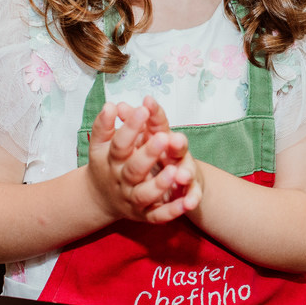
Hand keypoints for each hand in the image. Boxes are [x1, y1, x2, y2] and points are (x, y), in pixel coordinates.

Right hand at [84, 101, 193, 223]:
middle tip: (164, 137)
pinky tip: (188, 203)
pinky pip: (159, 215)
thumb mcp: (101, 145)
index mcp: (111, 162)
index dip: (130, 127)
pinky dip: (173, 211)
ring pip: (146, 194)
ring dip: (160, 184)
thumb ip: (105, 126)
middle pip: (134, 169)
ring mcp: (133, 199)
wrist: (101, 199)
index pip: (119, 144)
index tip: (143, 109)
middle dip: (148, 154)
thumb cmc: (106, 165)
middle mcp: (121, 181)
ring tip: (175, 171)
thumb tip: (111, 106)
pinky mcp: (145, 215)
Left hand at [141, 96, 202, 211]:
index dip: (154, 113)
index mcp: (161, 137)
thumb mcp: (143, 138)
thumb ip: (131, 122)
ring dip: (183, 173)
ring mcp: (183, 171)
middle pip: (175, 147)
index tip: (146, 101)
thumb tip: (114, 106)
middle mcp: (175, 152)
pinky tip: (189, 203)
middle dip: (171, 143)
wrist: (179, 179)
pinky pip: (191, 195)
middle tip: (165, 139)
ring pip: (184, 171)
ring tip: (180, 175)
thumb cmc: (154, 154)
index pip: (159, 122)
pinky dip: (191, 199)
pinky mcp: (189, 190)